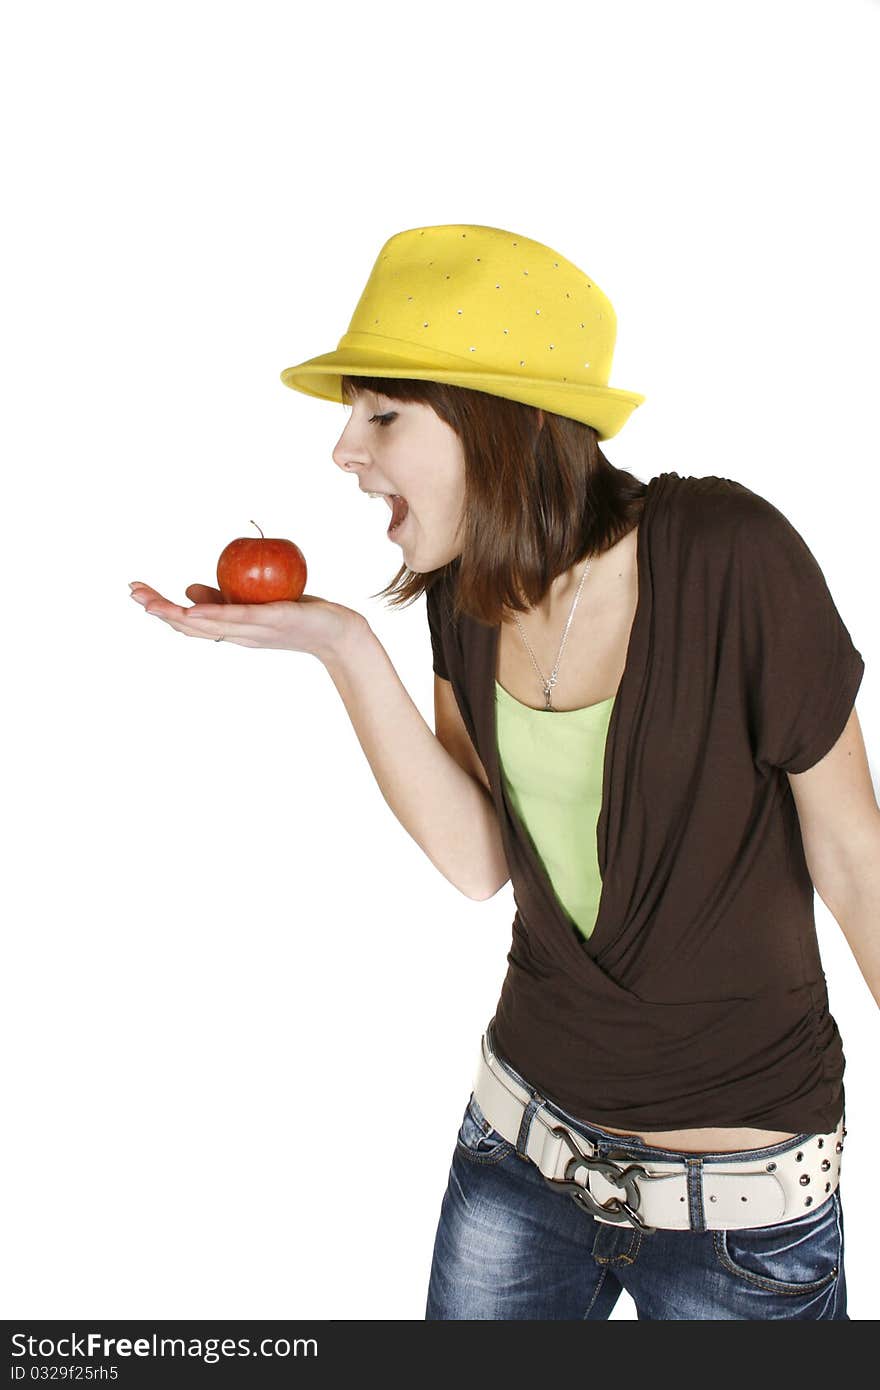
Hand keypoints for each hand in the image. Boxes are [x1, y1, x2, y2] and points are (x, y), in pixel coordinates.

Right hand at [129, 581, 365, 661]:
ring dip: (176, 613)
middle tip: (133, 594)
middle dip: (159, 610)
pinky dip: (214, 613)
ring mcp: (252, 629)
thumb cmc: (300, 617)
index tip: (138, 593)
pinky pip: (237, 618)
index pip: (189, 622)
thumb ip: (224, 598)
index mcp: (232, 630)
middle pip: (189, 625)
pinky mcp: (270, 620)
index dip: (161, 609)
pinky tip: (193, 607)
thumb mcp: (257, 606)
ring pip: (207, 624)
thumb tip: (189, 588)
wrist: (338, 633)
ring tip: (151, 602)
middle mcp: (237, 633)